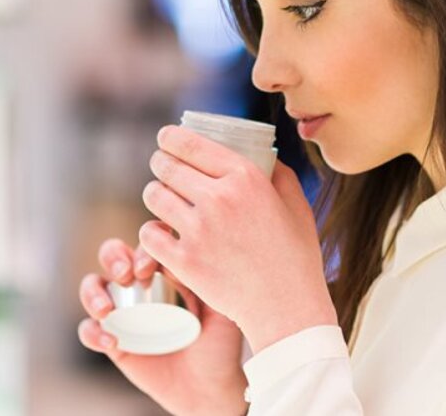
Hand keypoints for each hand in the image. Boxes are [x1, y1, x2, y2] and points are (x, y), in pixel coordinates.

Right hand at [77, 238, 248, 415]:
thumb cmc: (219, 342)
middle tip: (125, 275)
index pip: (149, 242)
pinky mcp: (111, 339)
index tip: (148, 266)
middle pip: (113, 253)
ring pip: (93, 285)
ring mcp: (123, 310)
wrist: (209, 385)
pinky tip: (110, 342)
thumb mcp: (220, 308)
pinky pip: (88, 330)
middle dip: (113, 256)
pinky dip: (92, 332)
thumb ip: (205, 282)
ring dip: (93, 292)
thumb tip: (177, 260)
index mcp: (166, 269)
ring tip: (105, 310)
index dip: (144, 245)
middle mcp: (140, 284)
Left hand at [140, 125, 337, 352]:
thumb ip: (278, 174)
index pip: (191, 143)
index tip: (165, 139)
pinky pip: (149, 234)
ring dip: (155, 195)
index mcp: (246, 177)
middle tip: (162, 169)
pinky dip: (152, 233)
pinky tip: (161, 235)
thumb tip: (264, 154)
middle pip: (166, 166)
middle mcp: (219, 198)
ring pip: (153, 196)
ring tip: (162, 201)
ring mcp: (199, 230)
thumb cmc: (295, 257)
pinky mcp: (185, 261)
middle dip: (160, 164)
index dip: (170, 138)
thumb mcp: (296, 205)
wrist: (287, 308)